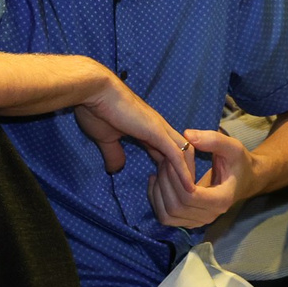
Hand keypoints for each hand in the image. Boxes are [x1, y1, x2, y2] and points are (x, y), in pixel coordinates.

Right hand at [72, 72, 194, 187]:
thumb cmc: (97, 110)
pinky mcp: (156, 132)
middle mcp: (158, 127)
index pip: (165, 151)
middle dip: (183, 172)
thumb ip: (113, 152)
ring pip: (183, 153)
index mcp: (146, 128)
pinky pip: (176, 155)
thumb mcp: (106, 138)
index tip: (170, 186)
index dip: (168, 169)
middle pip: (180, 151)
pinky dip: (183, 171)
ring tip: (191, 194)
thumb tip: (115, 169)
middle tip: (186, 194)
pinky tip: (188, 186)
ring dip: (187, 174)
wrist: (96, 92)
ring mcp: (159, 129)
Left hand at [147, 127, 252, 229]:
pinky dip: (156, 200)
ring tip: (160, 170)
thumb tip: (188, 135)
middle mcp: (210, 215)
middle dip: (165, 182)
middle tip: (164, 160)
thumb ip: (213, 140)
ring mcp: (198, 221)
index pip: (190, 196)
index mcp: (221, 200)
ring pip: (167, 215)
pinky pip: (166, 217)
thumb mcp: (232, 147)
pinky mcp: (189, 221)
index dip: (177, 178)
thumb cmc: (237, 162)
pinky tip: (157, 181)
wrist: (244, 179)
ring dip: (158, 192)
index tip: (173, 158)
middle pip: (176, 207)